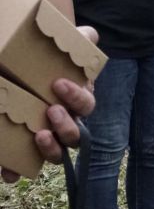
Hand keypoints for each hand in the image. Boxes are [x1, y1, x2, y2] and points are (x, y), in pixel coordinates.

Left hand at [2, 27, 99, 181]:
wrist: (12, 75)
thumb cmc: (36, 65)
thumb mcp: (54, 50)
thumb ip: (75, 42)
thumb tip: (89, 35)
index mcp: (73, 102)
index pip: (86, 105)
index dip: (77, 97)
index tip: (58, 83)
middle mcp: (62, 124)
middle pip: (75, 135)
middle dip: (67, 125)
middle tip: (52, 111)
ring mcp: (44, 139)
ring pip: (57, 154)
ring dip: (52, 148)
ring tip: (40, 134)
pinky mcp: (21, 152)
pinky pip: (22, 167)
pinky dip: (16, 171)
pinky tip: (8, 172)